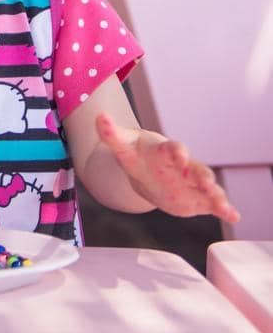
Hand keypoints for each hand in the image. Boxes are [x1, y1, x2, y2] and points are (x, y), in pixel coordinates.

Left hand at [95, 113, 239, 223]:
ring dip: (215, 194)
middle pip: (195, 168)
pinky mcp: (198, 198)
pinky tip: (234, 216)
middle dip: (201, 175)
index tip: (179, 155)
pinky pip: (213, 203)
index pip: (173, 148)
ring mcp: (192, 183)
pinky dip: (224, 209)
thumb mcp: (123, 147)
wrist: (148, 170)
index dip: (176, 151)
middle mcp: (183, 166)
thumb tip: (99, 116)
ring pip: (207, 187)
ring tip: (222, 204)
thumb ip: (111, 134)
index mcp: (165, 152)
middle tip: (206, 183)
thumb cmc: (137, 155)